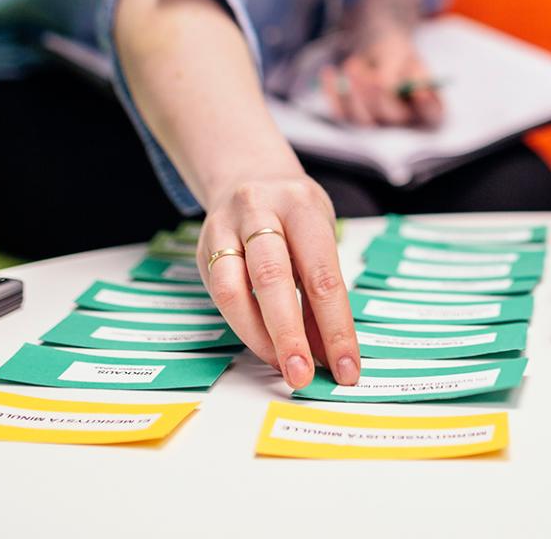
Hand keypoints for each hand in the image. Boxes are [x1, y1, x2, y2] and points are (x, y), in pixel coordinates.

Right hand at [198, 174, 359, 391]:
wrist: (248, 174)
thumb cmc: (294, 215)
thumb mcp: (320, 237)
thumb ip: (321, 291)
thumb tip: (330, 354)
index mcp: (302, 206)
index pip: (322, 274)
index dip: (336, 327)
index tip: (346, 368)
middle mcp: (260, 210)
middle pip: (273, 278)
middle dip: (290, 336)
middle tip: (303, 376)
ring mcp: (225, 227)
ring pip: (234, 288)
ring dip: (260, 337)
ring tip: (282, 367)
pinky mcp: (204, 247)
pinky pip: (219, 292)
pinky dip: (243, 325)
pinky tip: (263, 346)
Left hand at [318, 26, 443, 128]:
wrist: (376, 51)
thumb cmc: (395, 52)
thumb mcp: (400, 52)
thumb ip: (395, 69)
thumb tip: (386, 88)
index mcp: (427, 105)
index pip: (433, 114)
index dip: (427, 106)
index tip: (420, 91)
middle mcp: (405, 122)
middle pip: (392, 117)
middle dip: (378, 94)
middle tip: (370, 75)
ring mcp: (378, 124)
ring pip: (363, 120)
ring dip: (354, 94)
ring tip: (353, 65)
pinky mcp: (354, 120)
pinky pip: (340, 114)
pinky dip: (332, 93)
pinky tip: (329, 71)